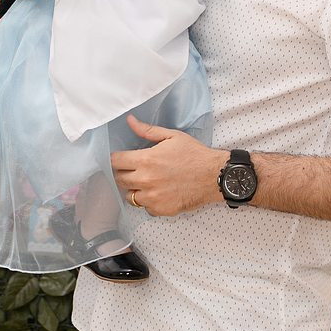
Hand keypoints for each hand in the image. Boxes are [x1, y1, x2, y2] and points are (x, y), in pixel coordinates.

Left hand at [110, 115, 226, 215]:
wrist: (215, 176)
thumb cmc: (195, 154)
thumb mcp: (172, 136)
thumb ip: (147, 130)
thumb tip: (130, 120)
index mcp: (146, 160)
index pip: (115, 161)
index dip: (116, 159)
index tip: (121, 158)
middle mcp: (145, 180)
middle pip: (119, 179)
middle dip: (123, 173)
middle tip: (134, 169)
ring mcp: (152, 197)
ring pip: (130, 196)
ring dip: (134, 189)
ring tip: (146, 182)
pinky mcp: (161, 209)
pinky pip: (145, 208)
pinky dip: (149, 201)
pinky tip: (158, 193)